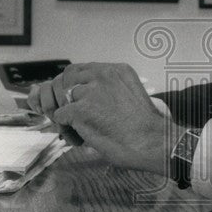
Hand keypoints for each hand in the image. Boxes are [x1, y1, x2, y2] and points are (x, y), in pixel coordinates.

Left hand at [29, 63, 183, 174]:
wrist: (152, 142)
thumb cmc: (144, 126)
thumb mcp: (128, 94)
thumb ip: (107, 88)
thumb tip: (81, 94)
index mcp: (115, 70)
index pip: (79, 69)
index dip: (74, 87)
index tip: (78, 102)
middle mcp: (102, 75)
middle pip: (66, 80)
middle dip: (66, 98)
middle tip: (74, 117)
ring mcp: (90, 91)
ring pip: (62, 101)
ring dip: (68, 117)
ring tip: (80, 132)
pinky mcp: (81, 110)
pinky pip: (59, 117)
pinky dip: (66, 130)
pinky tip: (80, 139)